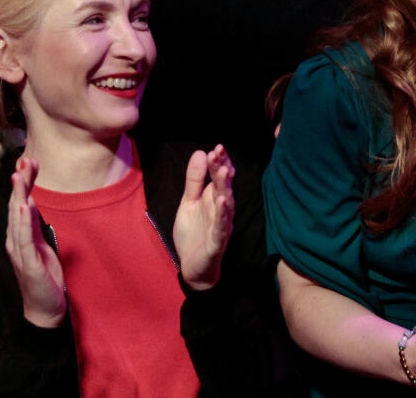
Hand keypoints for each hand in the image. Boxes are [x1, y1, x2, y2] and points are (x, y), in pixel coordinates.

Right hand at [5, 157, 66, 327]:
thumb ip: (37, 226)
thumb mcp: (44, 245)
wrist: (45, 308)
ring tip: (19, 177)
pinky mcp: (27, 263)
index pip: (21, 203)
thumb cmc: (45, 277)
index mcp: (22, 235)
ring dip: (18, 197)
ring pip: (17, 219)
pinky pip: (24, 239)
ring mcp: (20, 251)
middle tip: (24, 161)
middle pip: (17, 206)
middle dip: (21, 182)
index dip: (24, 183)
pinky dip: (22, 222)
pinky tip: (23, 208)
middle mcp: (16, 240)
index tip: (29, 161)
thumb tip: (35, 204)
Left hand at [173, 145, 234, 290]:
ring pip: (226, 203)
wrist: (192, 267)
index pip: (219, 176)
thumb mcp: (188, 202)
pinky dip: (223, 214)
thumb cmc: (194, 234)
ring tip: (224, 171)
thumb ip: (194, 180)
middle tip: (219, 151)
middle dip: (222, 168)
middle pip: (223, 186)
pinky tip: (223, 202)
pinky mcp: (217, 241)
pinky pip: (222, 226)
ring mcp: (221, 225)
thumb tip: (200, 152)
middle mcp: (221, 209)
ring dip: (225, 187)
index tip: (217, 148)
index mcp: (214, 198)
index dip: (220, 162)